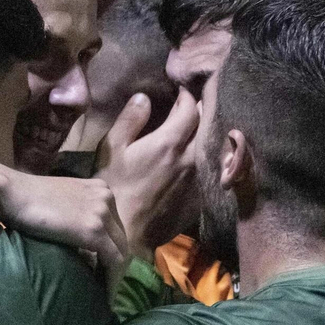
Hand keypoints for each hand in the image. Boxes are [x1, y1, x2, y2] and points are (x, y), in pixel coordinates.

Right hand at [0, 166, 129, 288]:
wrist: (11, 194)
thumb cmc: (27, 200)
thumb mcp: (64, 204)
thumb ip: (79, 217)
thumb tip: (85, 246)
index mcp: (100, 190)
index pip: (115, 225)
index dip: (110, 249)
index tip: (102, 268)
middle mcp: (107, 198)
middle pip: (121, 238)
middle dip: (115, 263)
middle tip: (104, 284)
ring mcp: (102, 213)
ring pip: (121, 250)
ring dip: (114, 273)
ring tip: (104, 292)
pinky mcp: (93, 230)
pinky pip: (113, 259)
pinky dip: (110, 278)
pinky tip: (103, 293)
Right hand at [94, 89, 199, 251]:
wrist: (126, 233)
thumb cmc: (114, 187)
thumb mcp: (113, 149)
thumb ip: (130, 120)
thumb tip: (145, 97)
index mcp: (169, 143)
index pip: (190, 108)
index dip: (186, 96)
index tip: (180, 92)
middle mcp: (191, 158)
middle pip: (208, 125)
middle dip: (203, 110)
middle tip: (193, 105)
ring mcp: (199, 179)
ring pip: (212, 147)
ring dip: (206, 134)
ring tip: (198, 127)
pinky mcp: (200, 196)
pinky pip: (210, 169)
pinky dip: (208, 158)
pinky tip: (198, 157)